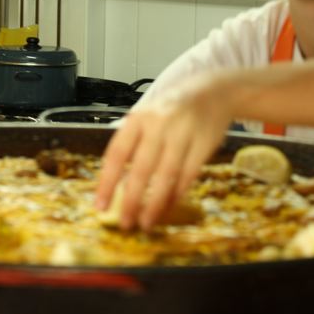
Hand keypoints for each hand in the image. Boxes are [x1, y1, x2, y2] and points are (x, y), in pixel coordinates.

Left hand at [95, 73, 232, 230]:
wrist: (213, 91)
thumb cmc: (172, 109)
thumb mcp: (146, 116)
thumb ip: (131, 144)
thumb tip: (114, 184)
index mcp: (138, 118)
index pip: (116, 154)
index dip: (107, 182)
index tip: (100, 205)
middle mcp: (159, 124)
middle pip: (141, 169)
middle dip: (131, 200)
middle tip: (125, 222)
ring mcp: (183, 133)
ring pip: (166, 176)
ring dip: (154, 204)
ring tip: (145, 223)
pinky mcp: (205, 143)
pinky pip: (188, 175)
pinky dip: (176, 194)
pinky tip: (167, 208)